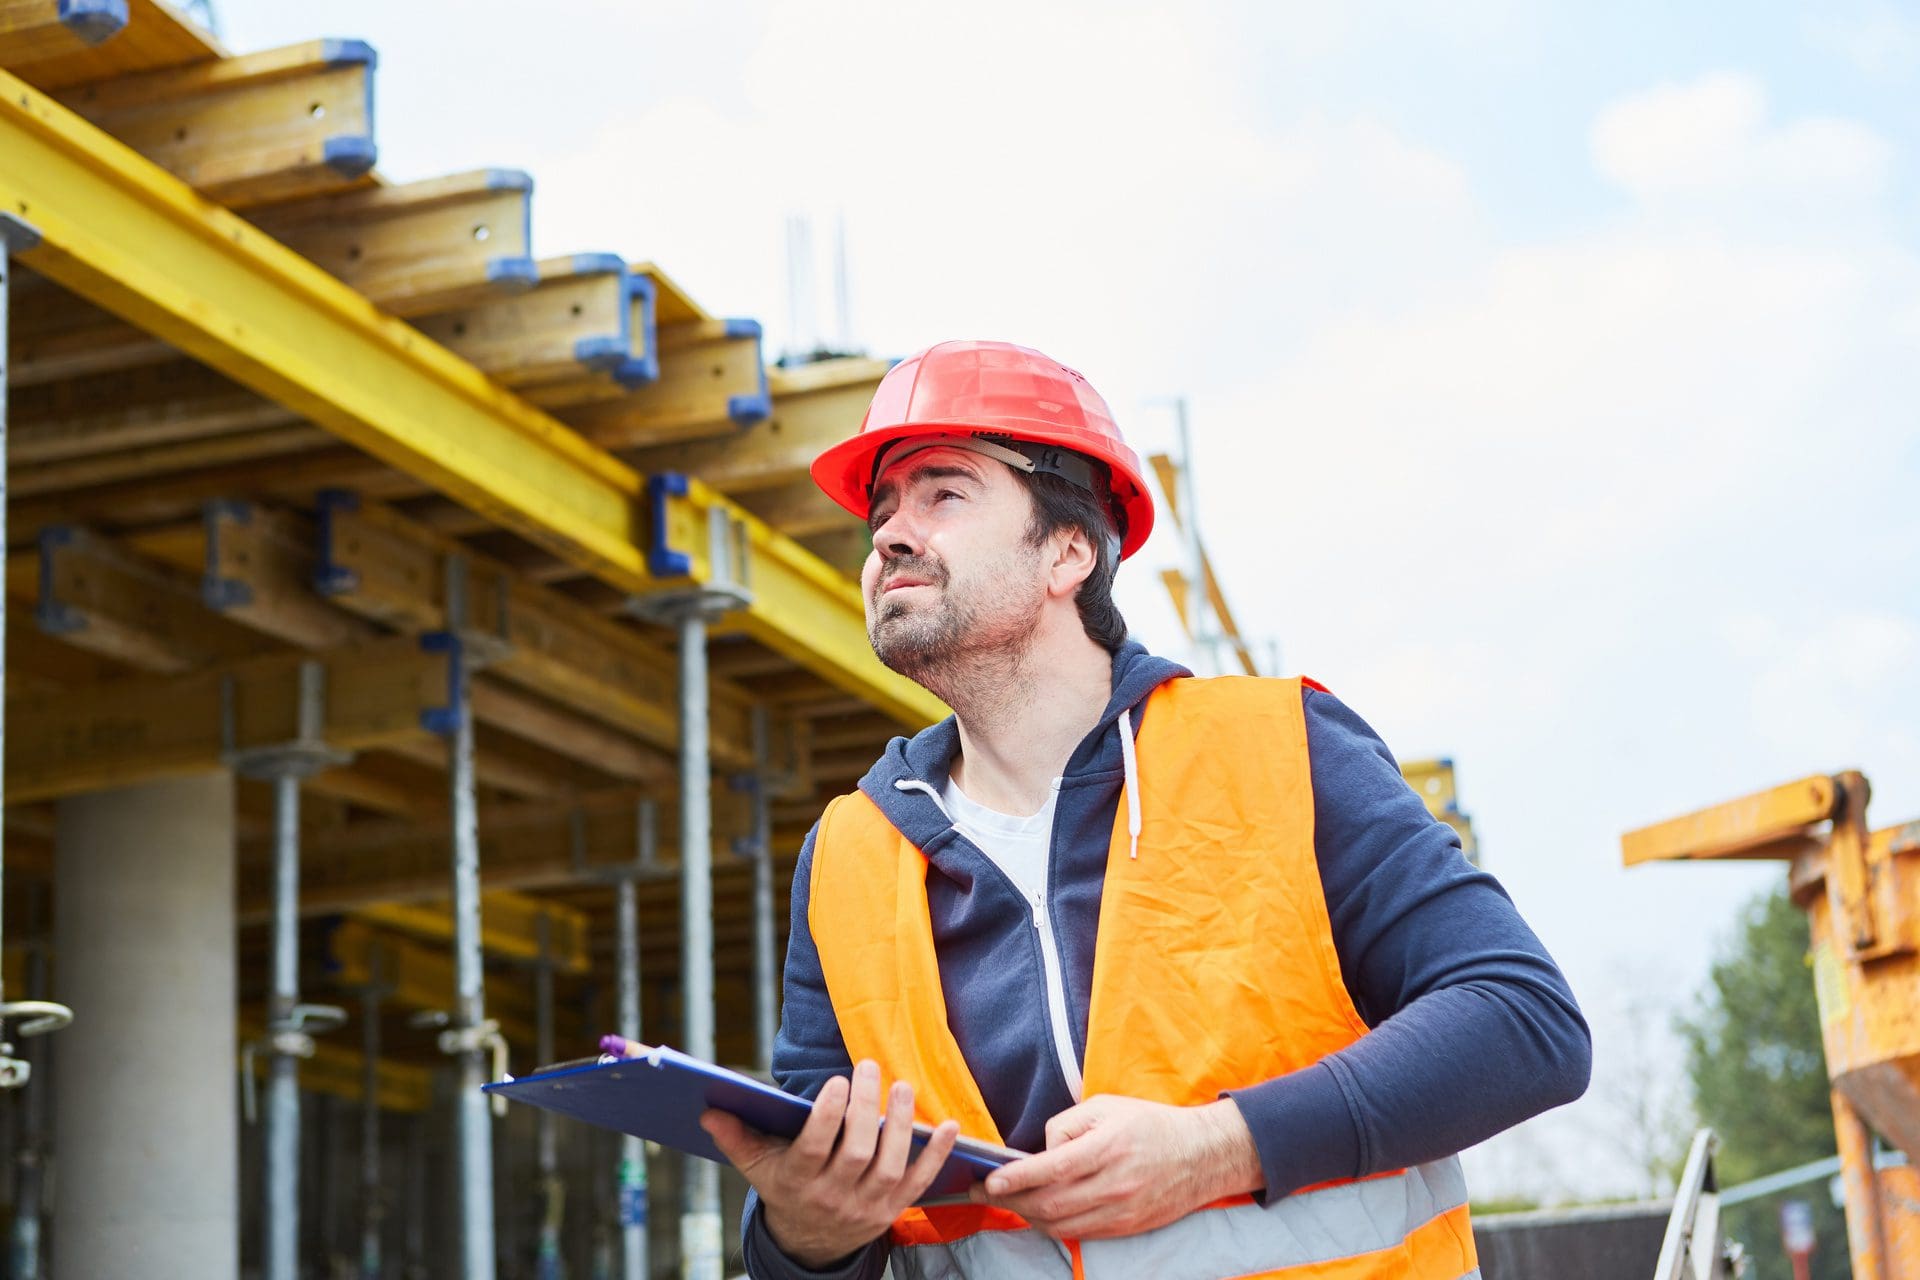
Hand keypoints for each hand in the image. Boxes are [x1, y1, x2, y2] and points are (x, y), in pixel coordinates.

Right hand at [700, 1060, 959, 1268]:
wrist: (810, 1245)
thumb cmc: (784, 1189)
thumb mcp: (757, 1168)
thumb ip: (736, 1138)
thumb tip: (708, 1110)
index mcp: (797, 1183)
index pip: (814, 1148)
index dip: (827, 1116)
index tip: (837, 1081)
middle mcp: (833, 1198)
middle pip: (856, 1153)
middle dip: (865, 1109)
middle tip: (869, 1067)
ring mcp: (866, 1207)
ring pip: (889, 1167)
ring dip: (900, 1125)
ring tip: (902, 1085)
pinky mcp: (893, 1211)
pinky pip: (919, 1184)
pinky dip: (936, 1156)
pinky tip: (948, 1126)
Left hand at [968, 1096, 1261, 1238]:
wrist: (1201, 1156)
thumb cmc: (1148, 1123)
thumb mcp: (1106, 1106)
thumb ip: (1066, 1125)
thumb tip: (1039, 1153)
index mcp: (1109, 1147)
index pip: (1053, 1168)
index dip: (1017, 1177)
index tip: (989, 1180)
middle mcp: (1116, 1183)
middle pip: (1051, 1203)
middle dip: (1011, 1201)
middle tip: (984, 1193)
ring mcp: (1122, 1210)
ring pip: (1061, 1224)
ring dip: (1027, 1217)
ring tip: (1006, 1202)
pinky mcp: (1126, 1227)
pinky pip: (1079, 1233)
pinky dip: (1052, 1226)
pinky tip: (1037, 1213)